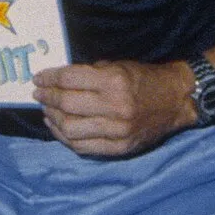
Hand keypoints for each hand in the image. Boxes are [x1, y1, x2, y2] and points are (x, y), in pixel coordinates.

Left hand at [34, 60, 192, 156]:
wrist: (176, 100)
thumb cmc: (144, 78)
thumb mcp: (117, 66)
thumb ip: (88, 73)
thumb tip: (56, 80)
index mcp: (113, 81)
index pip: (69, 80)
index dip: (49, 78)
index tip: (38, 78)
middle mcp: (115, 107)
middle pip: (67, 104)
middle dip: (47, 98)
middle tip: (38, 94)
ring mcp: (118, 131)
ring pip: (71, 129)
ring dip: (53, 119)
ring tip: (47, 110)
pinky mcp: (121, 148)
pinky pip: (84, 147)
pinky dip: (66, 138)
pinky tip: (59, 128)